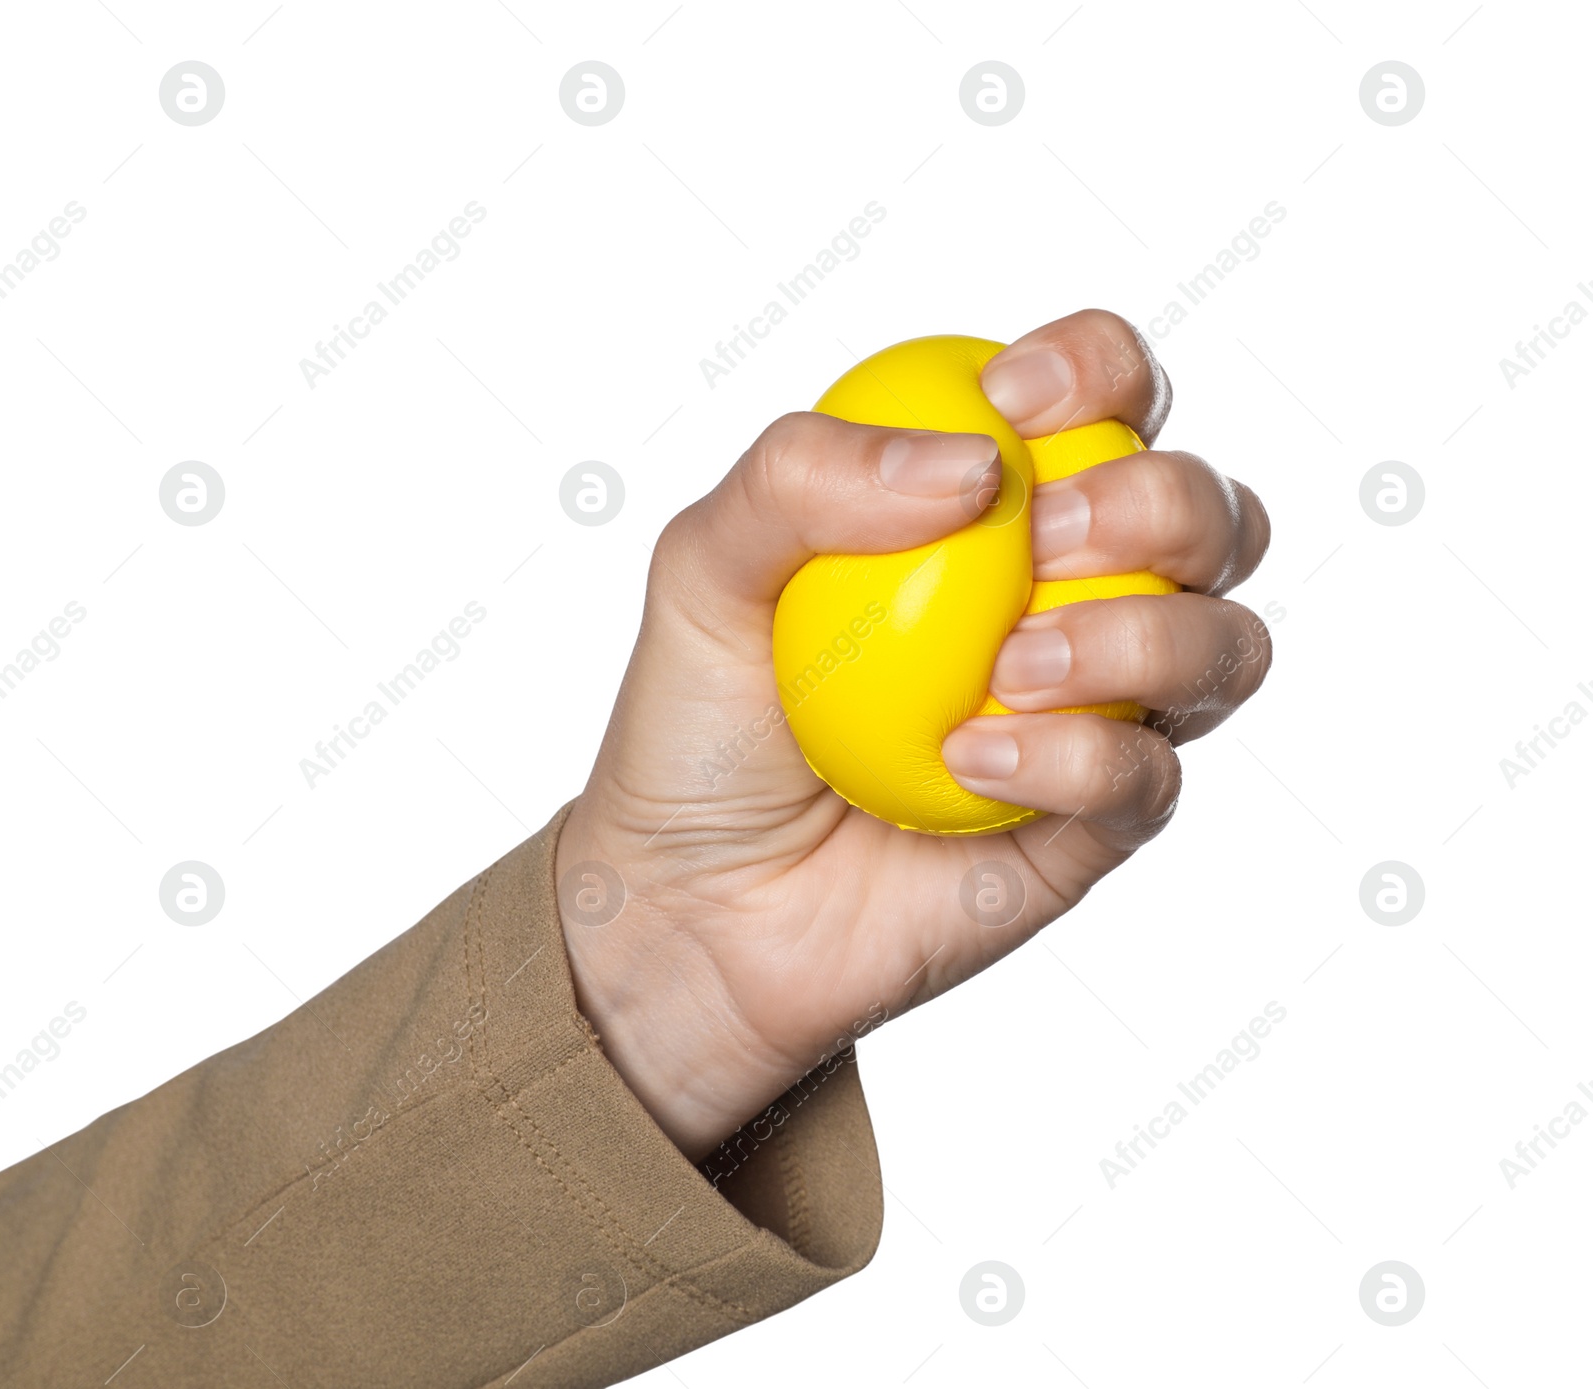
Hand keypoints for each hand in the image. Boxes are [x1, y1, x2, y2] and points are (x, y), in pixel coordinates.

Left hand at [554, 310, 1271, 1159]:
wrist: (693, 902)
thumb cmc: (700, 722)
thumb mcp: (703, 568)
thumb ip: (802, 477)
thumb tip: (974, 463)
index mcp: (992, 507)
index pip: (1108, 392)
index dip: (1098, 366)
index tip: (1010, 400)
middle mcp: (1070, 597)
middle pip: (1207, 510)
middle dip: (1158, 501)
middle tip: (1043, 539)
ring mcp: (1096, 714)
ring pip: (1225, 643)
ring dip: (1144, 633)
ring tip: (1011, 669)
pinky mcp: (1098, 826)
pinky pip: (1151, 775)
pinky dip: (1078, 757)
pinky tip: (971, 761)